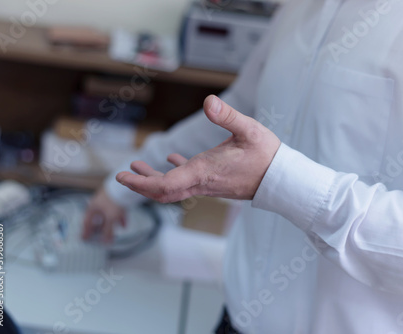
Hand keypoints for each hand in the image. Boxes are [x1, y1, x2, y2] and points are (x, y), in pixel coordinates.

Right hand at [82, 187, 125, 242]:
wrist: (124, 187)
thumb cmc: (114, 199)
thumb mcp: (110, 218)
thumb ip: (108, 231)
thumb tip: (106, 241)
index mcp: (93, 208)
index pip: (87, 222)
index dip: (86, 231)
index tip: (84, 238)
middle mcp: (98, 204)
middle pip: (97, 219)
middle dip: (99, 228)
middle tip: (99, 236)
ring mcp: (107, 201)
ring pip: (107, 216)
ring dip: (110, 225)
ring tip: (114, 232)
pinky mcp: (115, 200)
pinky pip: (116, 212)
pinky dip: (118, 219)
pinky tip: (123, 224)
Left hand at [116, 95, 280, 202]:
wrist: (281, 179)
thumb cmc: (266, 155)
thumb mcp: (249, 130)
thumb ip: (227, 116)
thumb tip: (208, 101)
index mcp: (204, 170)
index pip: (165, 185)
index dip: (141, 184)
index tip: (122, 177)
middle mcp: (202, 181)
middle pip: (164, 192)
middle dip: (141, 185)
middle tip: (123, 176)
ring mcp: (208, 184)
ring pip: (174, 188)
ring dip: (154, 180)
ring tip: (138, 168)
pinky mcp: (214, 182)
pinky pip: (188, 181)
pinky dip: (173, 174)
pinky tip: (171, 161)